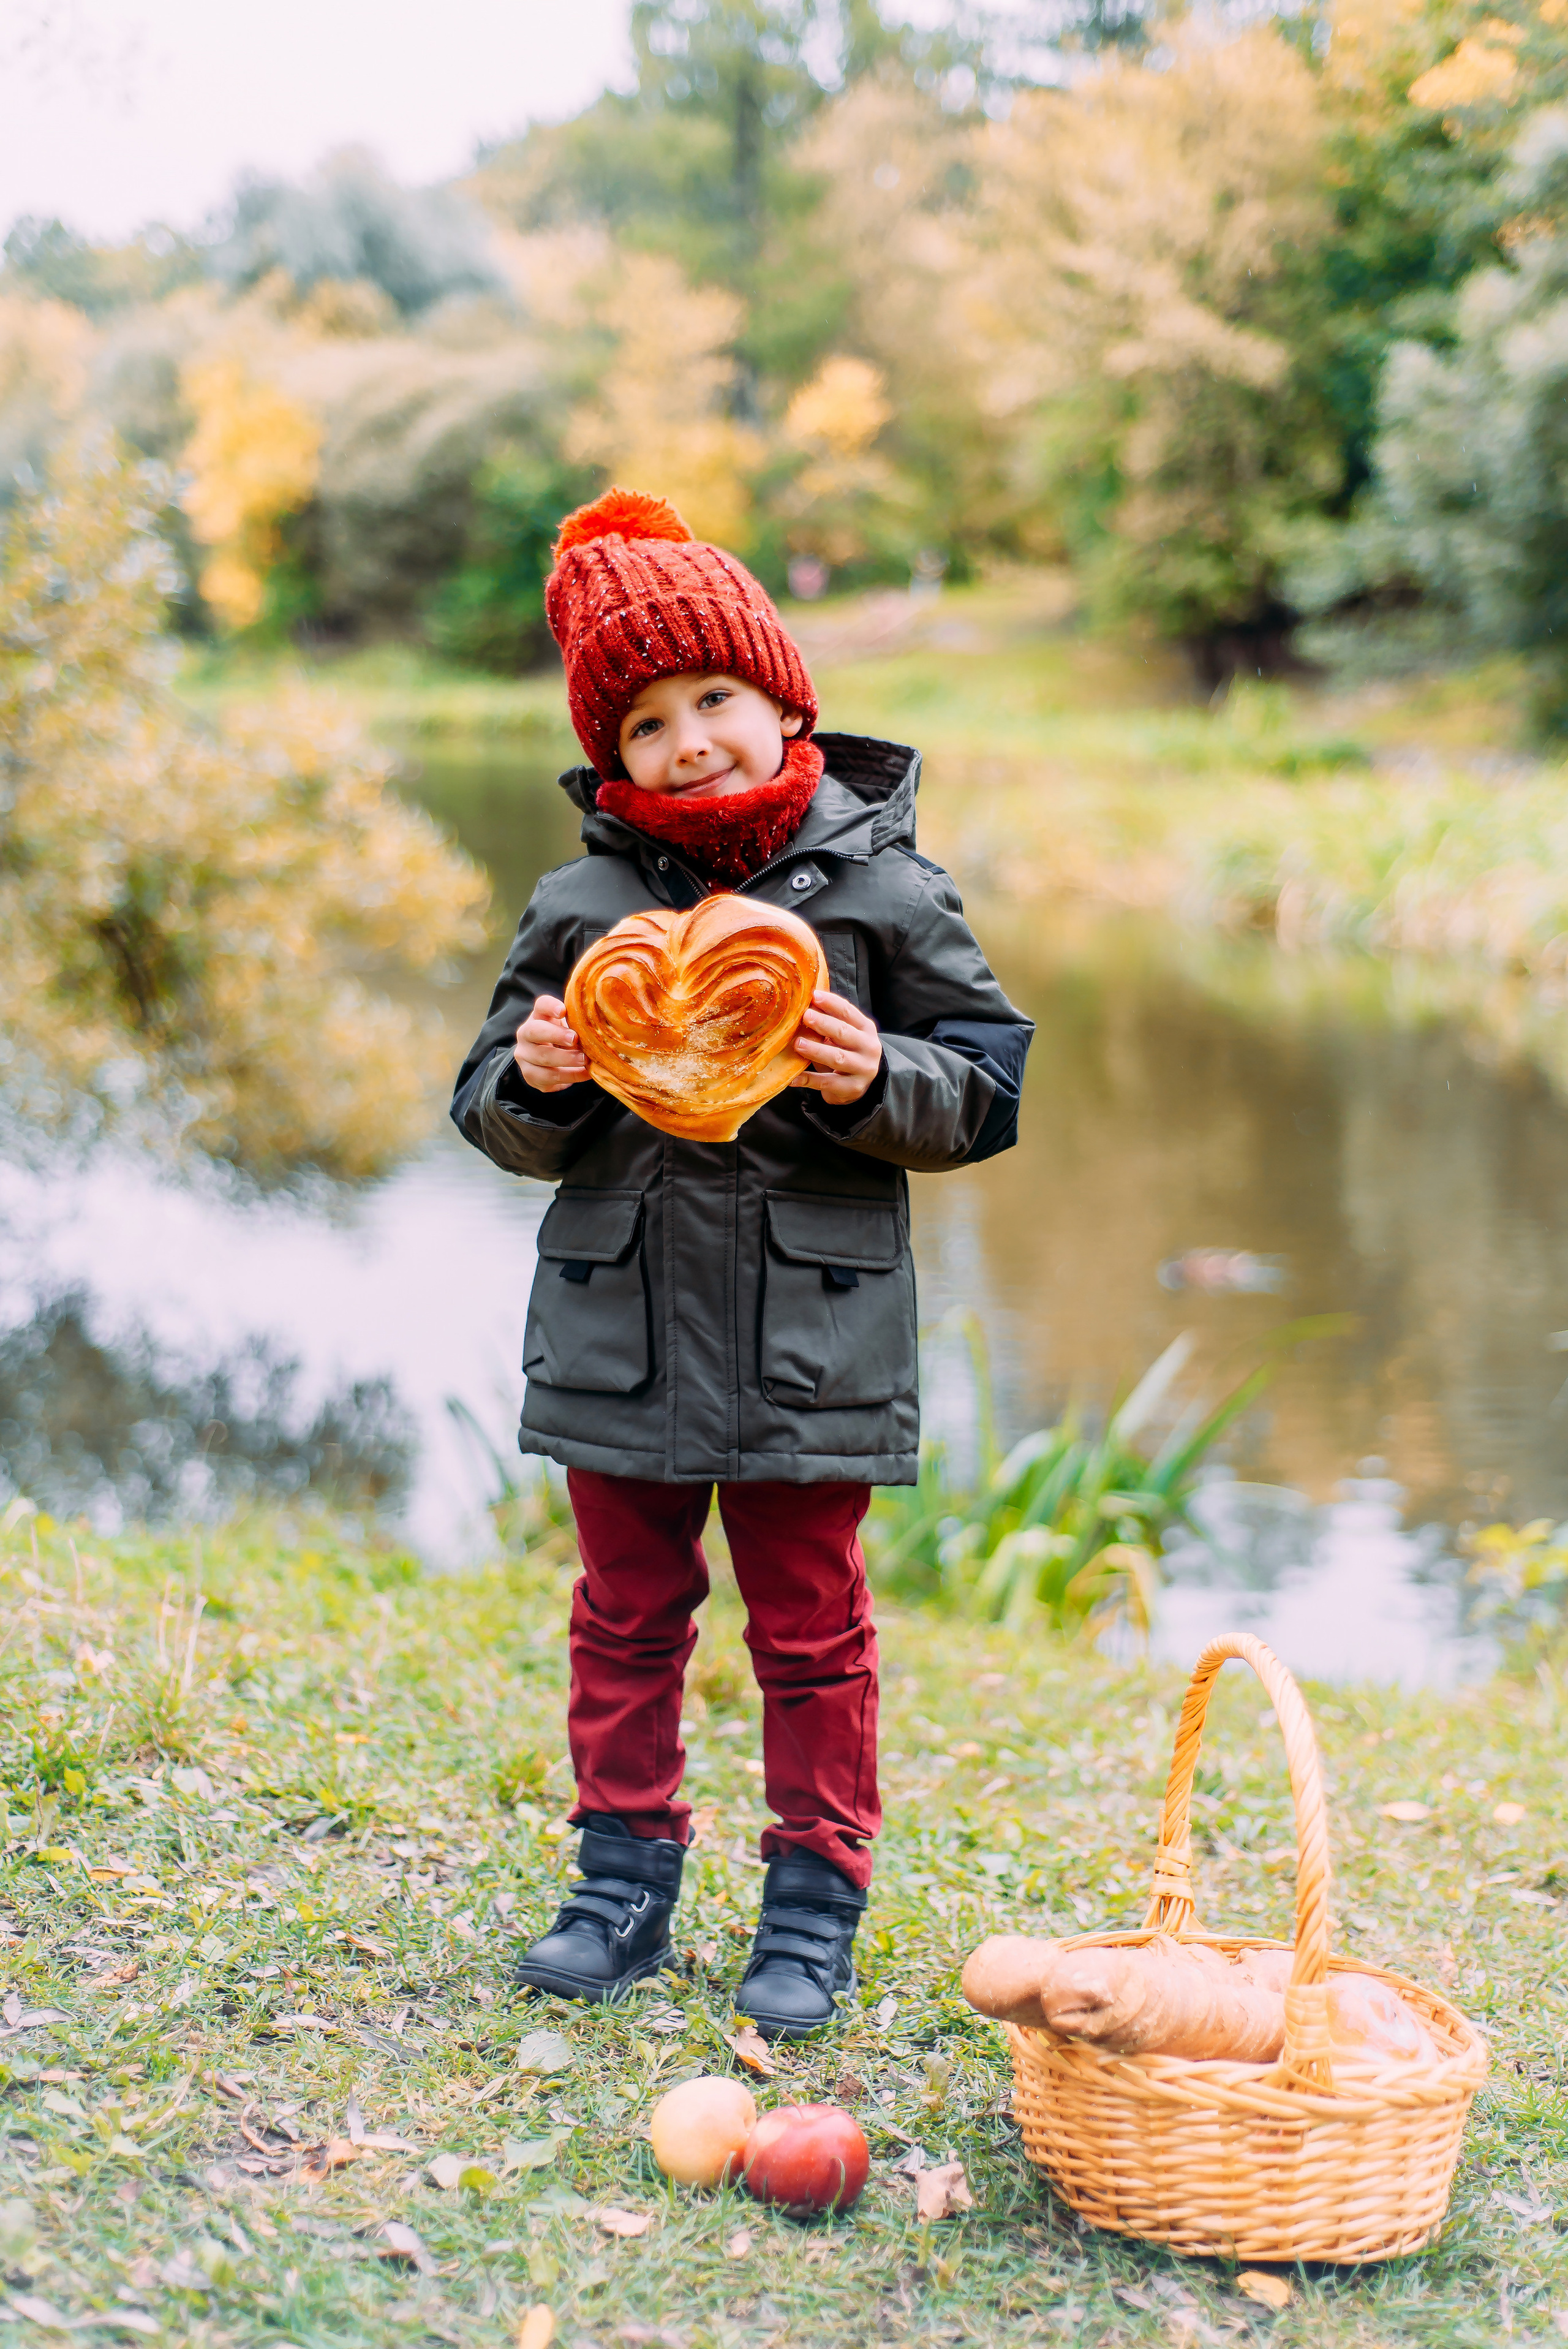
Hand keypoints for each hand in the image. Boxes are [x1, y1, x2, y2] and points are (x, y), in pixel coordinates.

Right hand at [514, 994, 589, 1091]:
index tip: (563, 1011)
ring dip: (565, 1059)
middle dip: (556, 1035)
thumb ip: (579, 1024)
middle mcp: (526, 1034)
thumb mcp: (569, 1028)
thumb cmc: (562, 1040)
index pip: (541, 1005)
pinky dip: (569, 1076)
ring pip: (542, 1057)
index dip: (550, 1006)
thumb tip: (602, 1027)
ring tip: (584, 1060)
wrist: (545, 1064)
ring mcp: (524, 1055)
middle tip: (574, 1038)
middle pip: (535, 1031)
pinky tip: (585, 1073)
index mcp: (538, 1017)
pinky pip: (548, 1077)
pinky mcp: (530, 1075)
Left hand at [790, 989, 882, 1105]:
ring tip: (798, 1044)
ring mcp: (863, 1069)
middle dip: (824, 1024)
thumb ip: (830, 1022)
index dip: (831, 1003)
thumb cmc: (847, 1052)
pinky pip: (828, 1083)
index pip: (849, 1012)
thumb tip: (803, 1005)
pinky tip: (794, 1077)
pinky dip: (809, 1080)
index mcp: (866, 1029)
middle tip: (805, 1016)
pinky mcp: (852, 1088)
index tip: (814, 995)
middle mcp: (868, 1048)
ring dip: (816, 1050)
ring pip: (838, 1058)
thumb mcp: (845, 1035)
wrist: (861, 1083)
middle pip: (844, 1033)